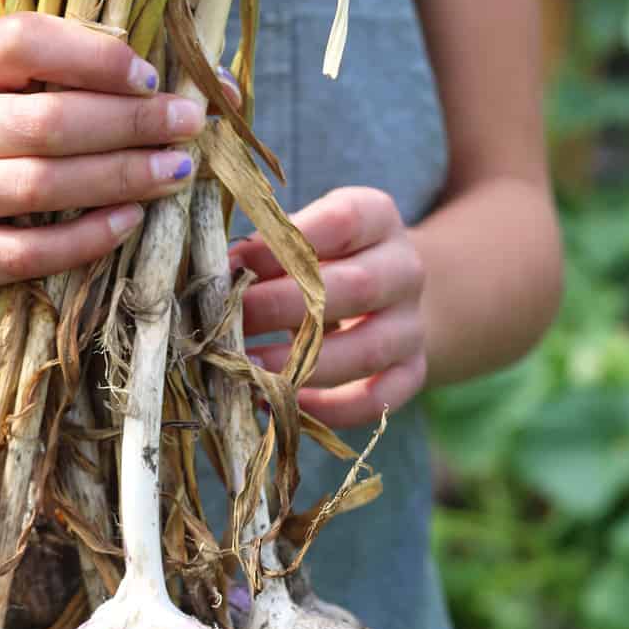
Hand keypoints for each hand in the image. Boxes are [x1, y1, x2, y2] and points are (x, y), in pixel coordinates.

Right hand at [0, 12, 214, 288]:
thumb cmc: (6, 150)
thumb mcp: (30, 100)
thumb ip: (101, 84)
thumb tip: (221, 89)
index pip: (21, 42)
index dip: (94, 58)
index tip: (152, 77)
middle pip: (44, 121)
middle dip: (129, 123)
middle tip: (187, 127)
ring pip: (41, 185)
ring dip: (119, 178)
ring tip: (174, 173)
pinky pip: (28, 251)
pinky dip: (86, 238)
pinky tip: (131, 222)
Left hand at [229, 187, 426, 428]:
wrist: (389, 295)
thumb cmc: (324, 260)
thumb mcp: (304, 237)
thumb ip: (269, 249)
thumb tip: (217, 274)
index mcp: (379, 219)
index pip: (342, 222)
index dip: (284, 245)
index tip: (233, 264)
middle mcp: (405, 270)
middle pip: (356, 288)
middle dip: (282, 308)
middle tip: (230, 323)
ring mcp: (412, 325)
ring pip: (366, 351)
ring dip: (300, 365)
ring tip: (247, 369)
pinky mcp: (412, 372)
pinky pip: (376, 400)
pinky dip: (327, 409)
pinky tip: (280, 405)